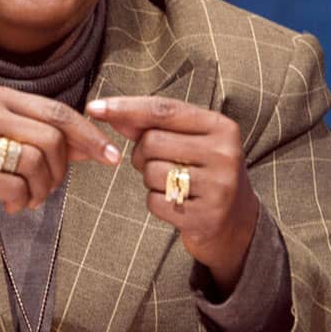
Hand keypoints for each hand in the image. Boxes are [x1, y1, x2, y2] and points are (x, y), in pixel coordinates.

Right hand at [0, 86, 121, 231]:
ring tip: (30, 197)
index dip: (88, 135)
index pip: (56, 111)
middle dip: (60, 170)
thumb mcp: (14, 139)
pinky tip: (11, 204)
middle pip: (50, 139)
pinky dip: (22, 202)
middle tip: (50, 186)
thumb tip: (97, 146)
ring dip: (42, 190)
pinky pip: (16, 187)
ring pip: (35, 163)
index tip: (111, 156)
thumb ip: (52, 138)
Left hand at [86, 96, 258, 293]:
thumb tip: (104, 109)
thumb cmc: (203, 172)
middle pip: (152, 142)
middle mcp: (224, 153)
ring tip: (172, 183)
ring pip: (151, 172)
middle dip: (141, 153)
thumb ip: (150, 124)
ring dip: (149, 179)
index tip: (93, 107)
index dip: (125, 107)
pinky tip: (175, 204)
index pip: (163, 110)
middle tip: (157, 162)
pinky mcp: (206, 217)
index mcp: (221, 127)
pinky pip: (154, 202)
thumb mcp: (188, 141)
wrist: (237, 224)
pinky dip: (155, 202)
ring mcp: (218, 186)